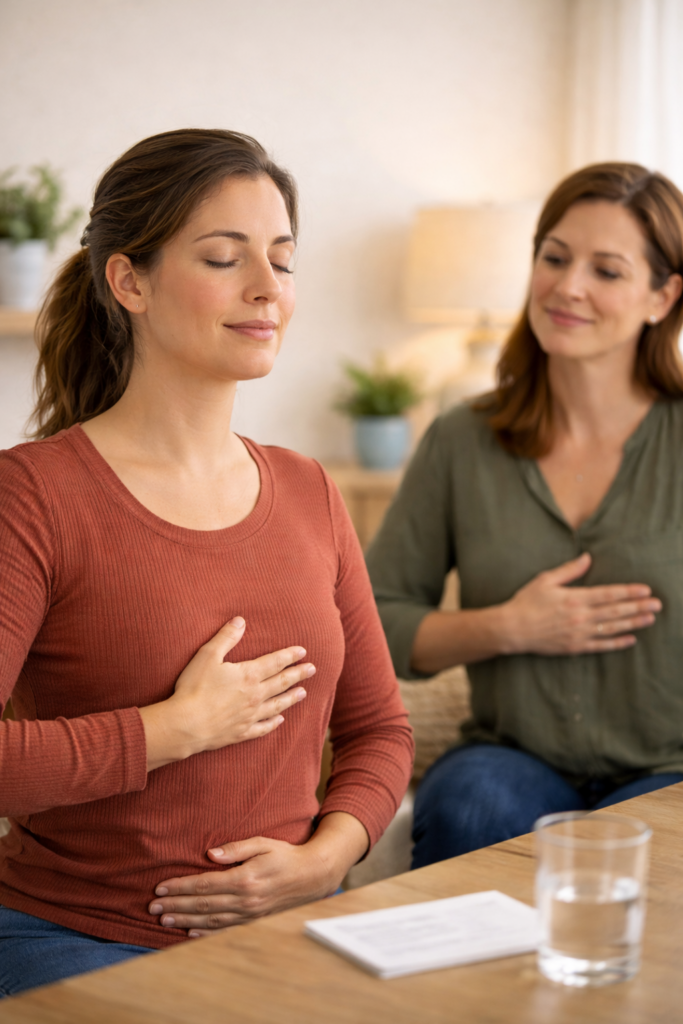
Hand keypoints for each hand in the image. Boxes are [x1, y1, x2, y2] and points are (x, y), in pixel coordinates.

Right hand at [139, 617, 314, 769]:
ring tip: (303, 693)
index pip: (275, 662)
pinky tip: (279, 720)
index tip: (302, 652)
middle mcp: (254, 695)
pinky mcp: (241, 732)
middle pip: (281, 683)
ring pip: (277, 705)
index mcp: (248, 675)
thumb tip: (241, 620)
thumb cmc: (194, 688)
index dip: (289, 656)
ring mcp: (250, 716)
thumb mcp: (207, 655)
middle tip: (312, 669)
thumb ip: (226, 637)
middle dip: (298, 674)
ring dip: (291, 698)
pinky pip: (262, 728)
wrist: (186, 725)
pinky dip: (273, 723)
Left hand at [148, 812, 368, 936]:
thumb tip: (209, 853)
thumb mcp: (263, 842)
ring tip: (164, 920)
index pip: (205, 884)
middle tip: (152, 908)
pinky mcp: (253, 921)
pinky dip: (205, 933)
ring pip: (210, 920)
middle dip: (176, 905)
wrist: (312, 876)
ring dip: (185, 920)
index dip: (181, 886)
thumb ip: (236, 848)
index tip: (160, 888)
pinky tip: (189, 932)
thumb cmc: (285, 854)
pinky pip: (225, 930)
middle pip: (203, 904)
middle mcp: (245, 899)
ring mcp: (249, 913)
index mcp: (245, 878)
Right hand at [502, 552, 661, 655]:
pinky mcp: (574, 647)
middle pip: (615, 611)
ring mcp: (579, 633)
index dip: (628, 592)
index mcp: (574, 598)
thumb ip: (569, 570)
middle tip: (657, 604)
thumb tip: (587, 557)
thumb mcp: (545, 580)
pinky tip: (630, 639)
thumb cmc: (526, 602)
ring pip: (612, 628)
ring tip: (650, 619)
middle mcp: (580, 616)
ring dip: (633, 623)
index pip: (608, 594)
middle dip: (638, 607)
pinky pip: (601, 645)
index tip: (645, 590)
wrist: (512, 629)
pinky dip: (617, 643)